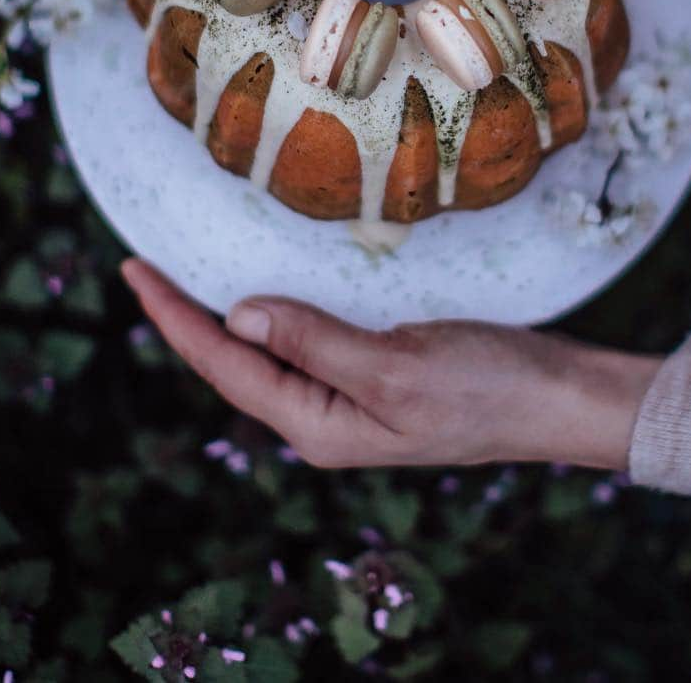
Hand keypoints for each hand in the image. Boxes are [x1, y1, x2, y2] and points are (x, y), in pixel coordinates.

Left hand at [121, 259, 661, 469]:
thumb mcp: (395, 365)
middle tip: (145, 266)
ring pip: (268, 352)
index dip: (175, 318)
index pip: (227, 365)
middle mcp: (323, 416)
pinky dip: (277, 310)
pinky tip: (267, 290)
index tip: (134, 271)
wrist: (556, 400)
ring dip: (227, 314)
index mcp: (319, 424)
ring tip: (185, 275)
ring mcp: (349, 399)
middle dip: (188, 317)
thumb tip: (239, 315)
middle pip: (236, 363)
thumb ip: (315, 341)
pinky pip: (305, 341)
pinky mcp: (374, 374)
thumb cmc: (486, 385)